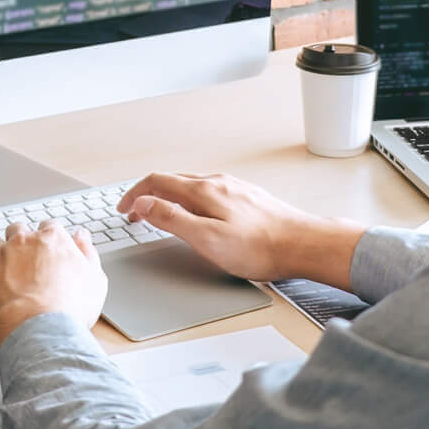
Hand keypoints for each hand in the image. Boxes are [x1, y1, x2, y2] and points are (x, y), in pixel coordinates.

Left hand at [0, 221, 108, 345]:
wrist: (42, 330)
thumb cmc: (70, 309)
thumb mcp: (94, 281)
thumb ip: (87, 253)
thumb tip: (81, 236)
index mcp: (51, 239)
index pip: (48, 227)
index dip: (47, 238)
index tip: (47, 248)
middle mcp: (23, 241)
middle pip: (16, 230)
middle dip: (18, 241)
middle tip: (21, 257)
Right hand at [116, 172, 365, 288]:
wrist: (304, 245)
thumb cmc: (260, 248)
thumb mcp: (206, 238)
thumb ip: (172, 219)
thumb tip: (143, 202)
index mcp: (203, 191)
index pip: (157, 181)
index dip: (134, 194)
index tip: (123, 210)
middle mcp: (217, 182)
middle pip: (172, 181)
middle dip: (148, 195)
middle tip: (136, 215)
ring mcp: (234, 188)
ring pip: (191, 186)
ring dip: (169, 197)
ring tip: (161, 215)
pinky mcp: (247, 197)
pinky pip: (209, 192)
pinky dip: (190, 201)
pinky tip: (197, 215)